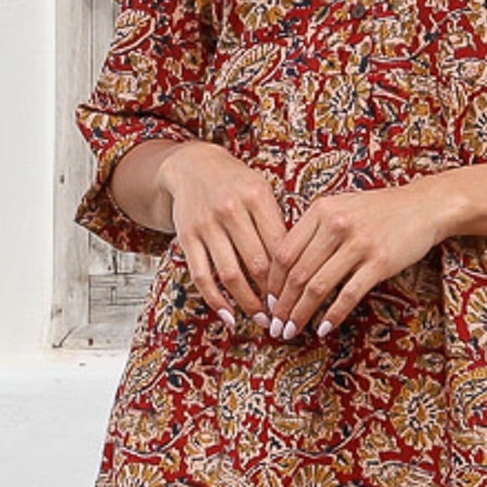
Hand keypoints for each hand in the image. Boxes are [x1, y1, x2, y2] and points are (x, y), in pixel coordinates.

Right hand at [156, 140, 286, 324]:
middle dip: (272, 295)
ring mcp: (206, 225)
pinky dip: (216, 301)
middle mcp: (230, 210)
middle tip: (285, 315)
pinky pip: (201, 276)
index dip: (290, 276)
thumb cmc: (237, 184)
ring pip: (229, 274)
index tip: (300, 296)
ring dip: (248, 303)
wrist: (193, 166)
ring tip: (262, 320)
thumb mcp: (262, 192)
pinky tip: (229, 317)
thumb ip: (277, 224)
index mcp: (256, 197)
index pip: (279, 245)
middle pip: (257, 263)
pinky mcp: (186, 237)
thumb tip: (298, 268)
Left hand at [265, 176, 451, 340]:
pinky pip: (349, 295)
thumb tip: (285, 268)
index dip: (271, 282)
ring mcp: (359, 244)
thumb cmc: (379, 211)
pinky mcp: (380, 262)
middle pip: (297, 273)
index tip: (269, 301)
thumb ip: (314, 230)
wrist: (424, 206)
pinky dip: (332, 315)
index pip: (284, 252)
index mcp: (320, 210)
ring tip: (292, 331)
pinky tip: (323, 329)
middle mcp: (336, 225)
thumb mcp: (341, 208)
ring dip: (301, 314)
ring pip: (318, 287)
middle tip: (275, 325)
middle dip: (282, 305)